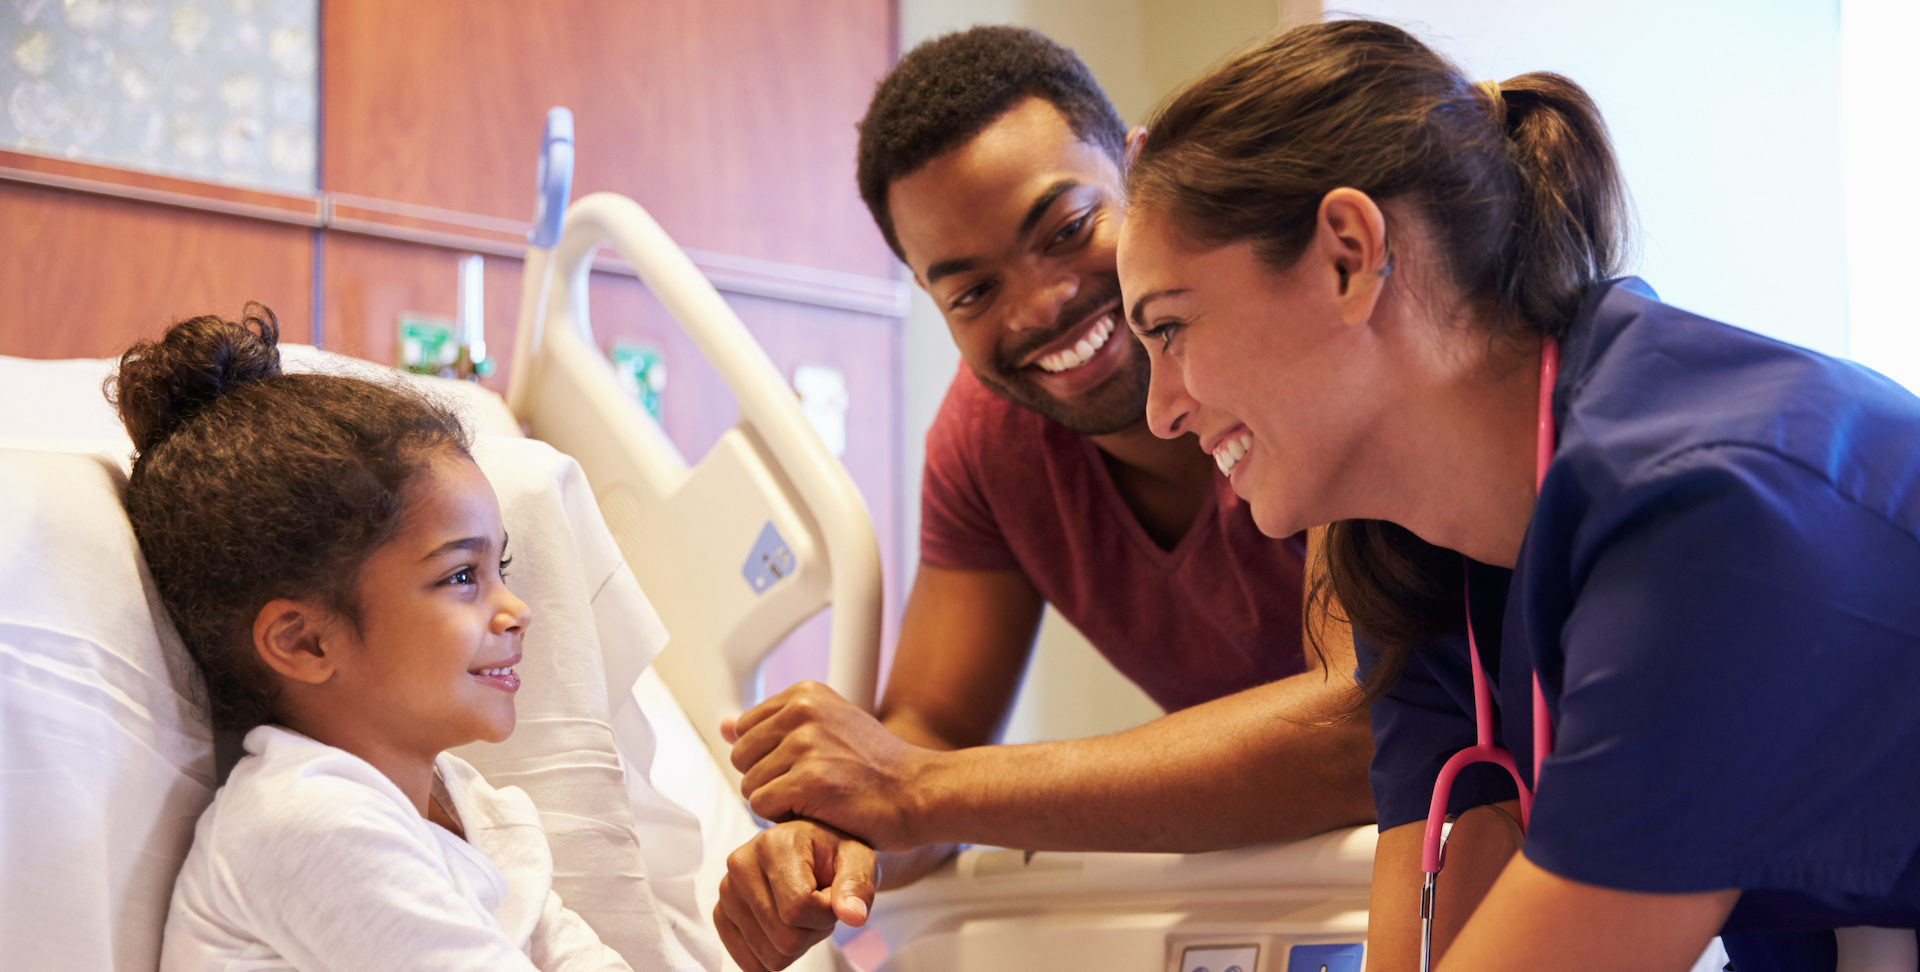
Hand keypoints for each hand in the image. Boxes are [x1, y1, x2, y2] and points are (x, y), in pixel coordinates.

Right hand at [713, 820, 876, 971]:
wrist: (813, 852)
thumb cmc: (835, 856)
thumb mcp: (858, 860)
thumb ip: (858, 886)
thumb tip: (853, 915)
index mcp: (773, 843)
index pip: (798, 909)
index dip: (826, 915)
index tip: (832, 896)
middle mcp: (741, 864)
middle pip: (785, 939)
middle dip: (812, 931)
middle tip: (817, 904)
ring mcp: (727, 892)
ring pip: (770, 956)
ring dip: (796, 942)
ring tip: (801, 911)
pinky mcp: (720, 915)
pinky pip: (750, 964)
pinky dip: (774, 953)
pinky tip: (783, 924)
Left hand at [723, 681, 932, 850]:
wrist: (919, 792)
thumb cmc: (877, 768)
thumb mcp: (826, 729)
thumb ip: (773, 726)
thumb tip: (724, 724)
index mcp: (804, 694)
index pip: (745, 730)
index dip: (769, 757)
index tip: (804, 765)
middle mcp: (802, 711)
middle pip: (741, 758)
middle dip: (768, 780)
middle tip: (810, 786)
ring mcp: (806, 743)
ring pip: (750, 786)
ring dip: (778, 802)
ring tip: (818, 798)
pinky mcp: (809, 779)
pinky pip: (763, 807)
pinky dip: (785, 818)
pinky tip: (818, 810)